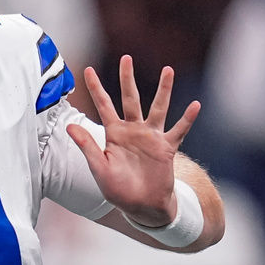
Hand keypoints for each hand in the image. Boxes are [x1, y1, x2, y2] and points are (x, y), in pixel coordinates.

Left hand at [67, 56, 199, 226]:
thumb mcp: (99, 168)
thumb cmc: (118, 189)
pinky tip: (195, 105)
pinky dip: (187, 119)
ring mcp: (151, 137)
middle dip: (127, 79)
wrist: (141, 207)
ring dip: (163, 90)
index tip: (87, 70)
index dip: (96, 88)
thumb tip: (68, 126)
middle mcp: (132, 131)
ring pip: (157, 108)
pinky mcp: (166, 148)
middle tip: (126, 58)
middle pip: (130, 99)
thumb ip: (87, 146)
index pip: (103, 105)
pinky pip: (179, 131)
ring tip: (168, 70)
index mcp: (113, 134)